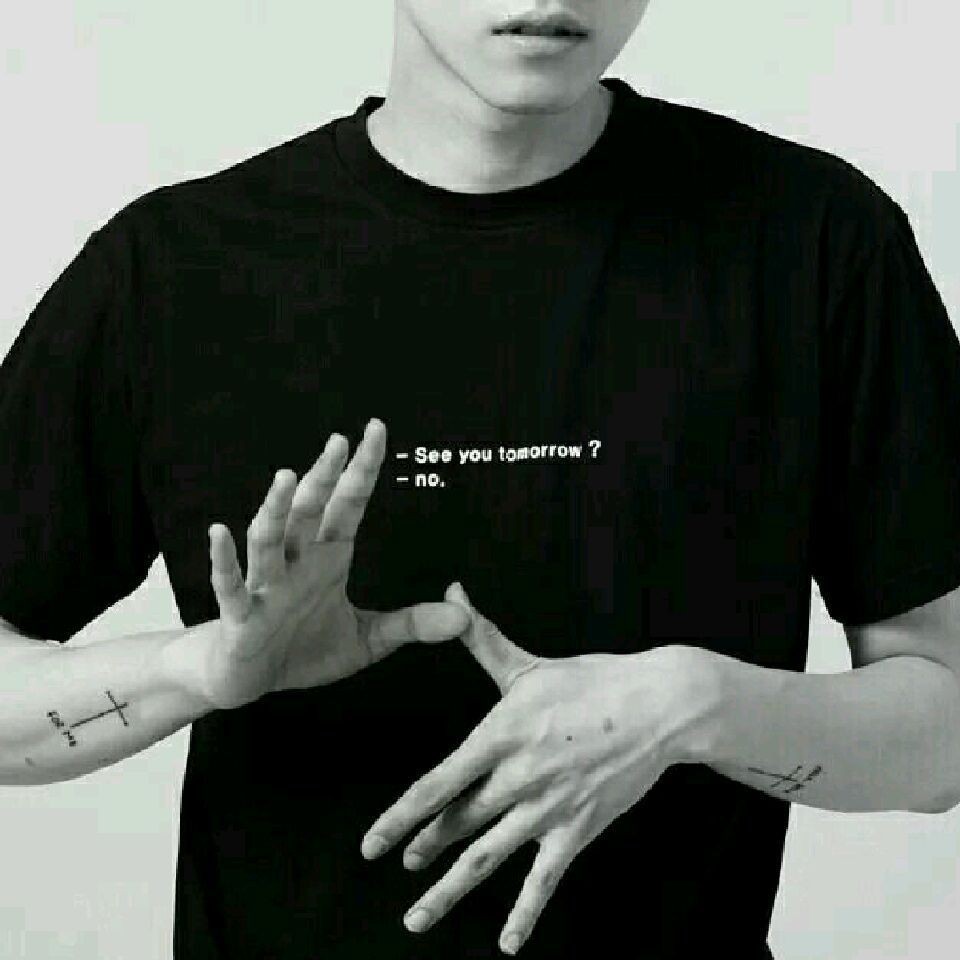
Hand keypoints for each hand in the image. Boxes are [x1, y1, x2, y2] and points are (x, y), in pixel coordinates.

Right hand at [198, 418, 470, 709]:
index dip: (362, 469)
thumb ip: (412, 624)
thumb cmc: (303, 649)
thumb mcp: (368, 639)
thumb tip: (465, 617)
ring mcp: (266, 586)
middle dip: (324, 477)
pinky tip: (219, 532)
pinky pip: (231, 584)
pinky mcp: (240, 615)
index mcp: (327, 558)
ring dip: (277, 509)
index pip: (348, 504)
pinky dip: (224, 559)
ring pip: (269, 540)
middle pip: (310, 511)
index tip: (376, 430)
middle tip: (339, 442)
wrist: (249, 680)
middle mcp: (296, 562)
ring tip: (288, 478)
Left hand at [360, 582, 701, 954]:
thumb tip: (450, 590)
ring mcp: (546, 809)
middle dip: (425, 847)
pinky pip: (544, 880)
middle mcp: (515, 778)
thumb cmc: (589, 680)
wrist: (656, 705)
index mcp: (498, 735)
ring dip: (450, 890)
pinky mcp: (577, 830)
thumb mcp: (527, 662)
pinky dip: (524, 915)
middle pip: (457, 824)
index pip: (436, 784)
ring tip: (417, 916)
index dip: (399, 817)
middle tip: (403, 867)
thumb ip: (480, 635)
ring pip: (487, 858)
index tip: (371, 844)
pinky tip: (507, 945)